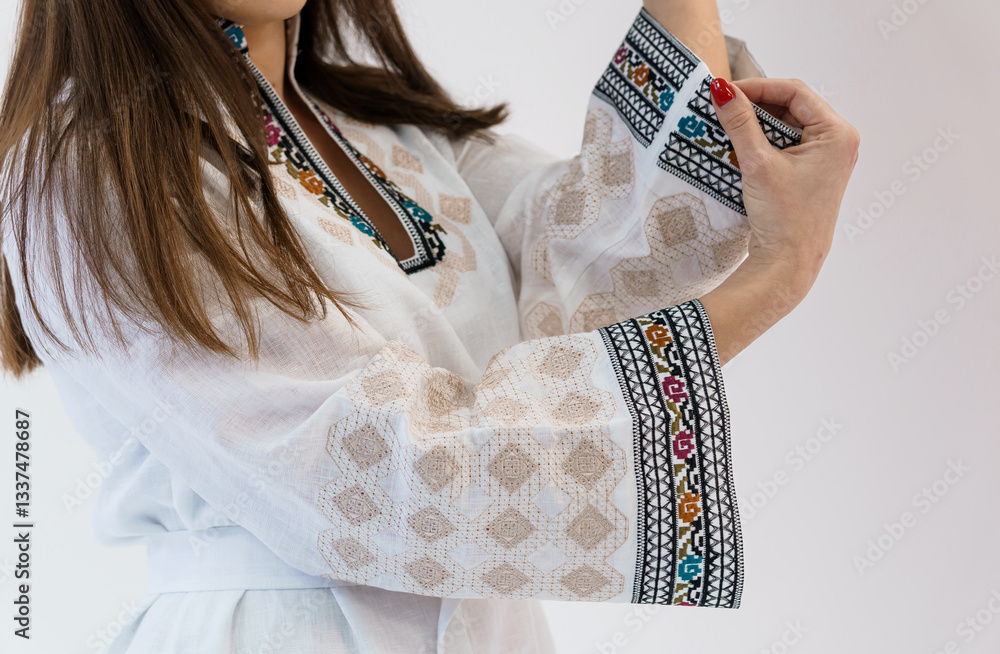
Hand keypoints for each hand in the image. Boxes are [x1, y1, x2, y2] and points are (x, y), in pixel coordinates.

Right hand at [697, 77, 859, 365]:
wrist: (788, 263)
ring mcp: (828, 157)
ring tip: (729, 124)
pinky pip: (789, 142)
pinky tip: (742, 144)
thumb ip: (740, 122)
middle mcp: (839, 141)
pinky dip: (765, 140)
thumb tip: (721, 88)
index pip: (795, 92)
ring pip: (789, 123)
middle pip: (793, 105)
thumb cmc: (782, 217)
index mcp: (837, 134)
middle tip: (724, 106)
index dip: (758, 87)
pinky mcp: (814, 171)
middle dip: (757, 103)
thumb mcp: (758, 164)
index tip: (726, 91)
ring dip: (759, 122)